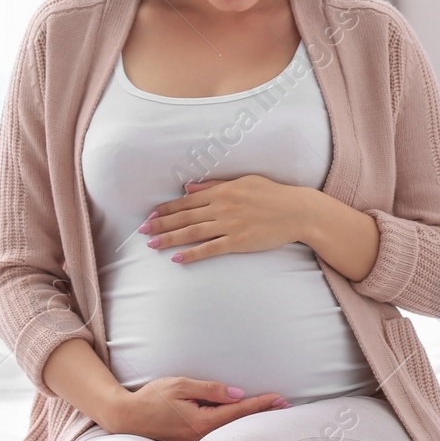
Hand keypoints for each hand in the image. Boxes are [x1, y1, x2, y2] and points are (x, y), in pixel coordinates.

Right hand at [108, 376, 287, 440]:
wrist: (127, 418)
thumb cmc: (152, 398)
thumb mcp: (181, 385)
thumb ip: (210, 390)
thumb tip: (237, 394)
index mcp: (200, 421)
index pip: (238, 411)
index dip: (260, 404)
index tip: (279, 399)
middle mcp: (201, 438)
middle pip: (239, 426)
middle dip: (262, 415)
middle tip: (286, 405)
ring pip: (230, 434)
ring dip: (250, 423)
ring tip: (270, 412)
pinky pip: (218, 438)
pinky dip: (234, 430)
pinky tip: (243, 424)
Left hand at [142, 174, 308, 263]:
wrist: (297, 210)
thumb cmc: (272, 194)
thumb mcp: (244, 182)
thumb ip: (215, 185)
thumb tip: (189, 186)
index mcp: (223, 192)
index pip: (187, 201)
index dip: (167, 209)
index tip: (151, 215)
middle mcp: (222, 207)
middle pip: (185, 217)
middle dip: (161, 224)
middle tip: (142, 231)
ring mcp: (230, 225)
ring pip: (193, 232)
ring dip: (170, 239)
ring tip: (153, 244)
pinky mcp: (239, 242)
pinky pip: (210, 249)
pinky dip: (192, 254)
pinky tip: (178, 258)